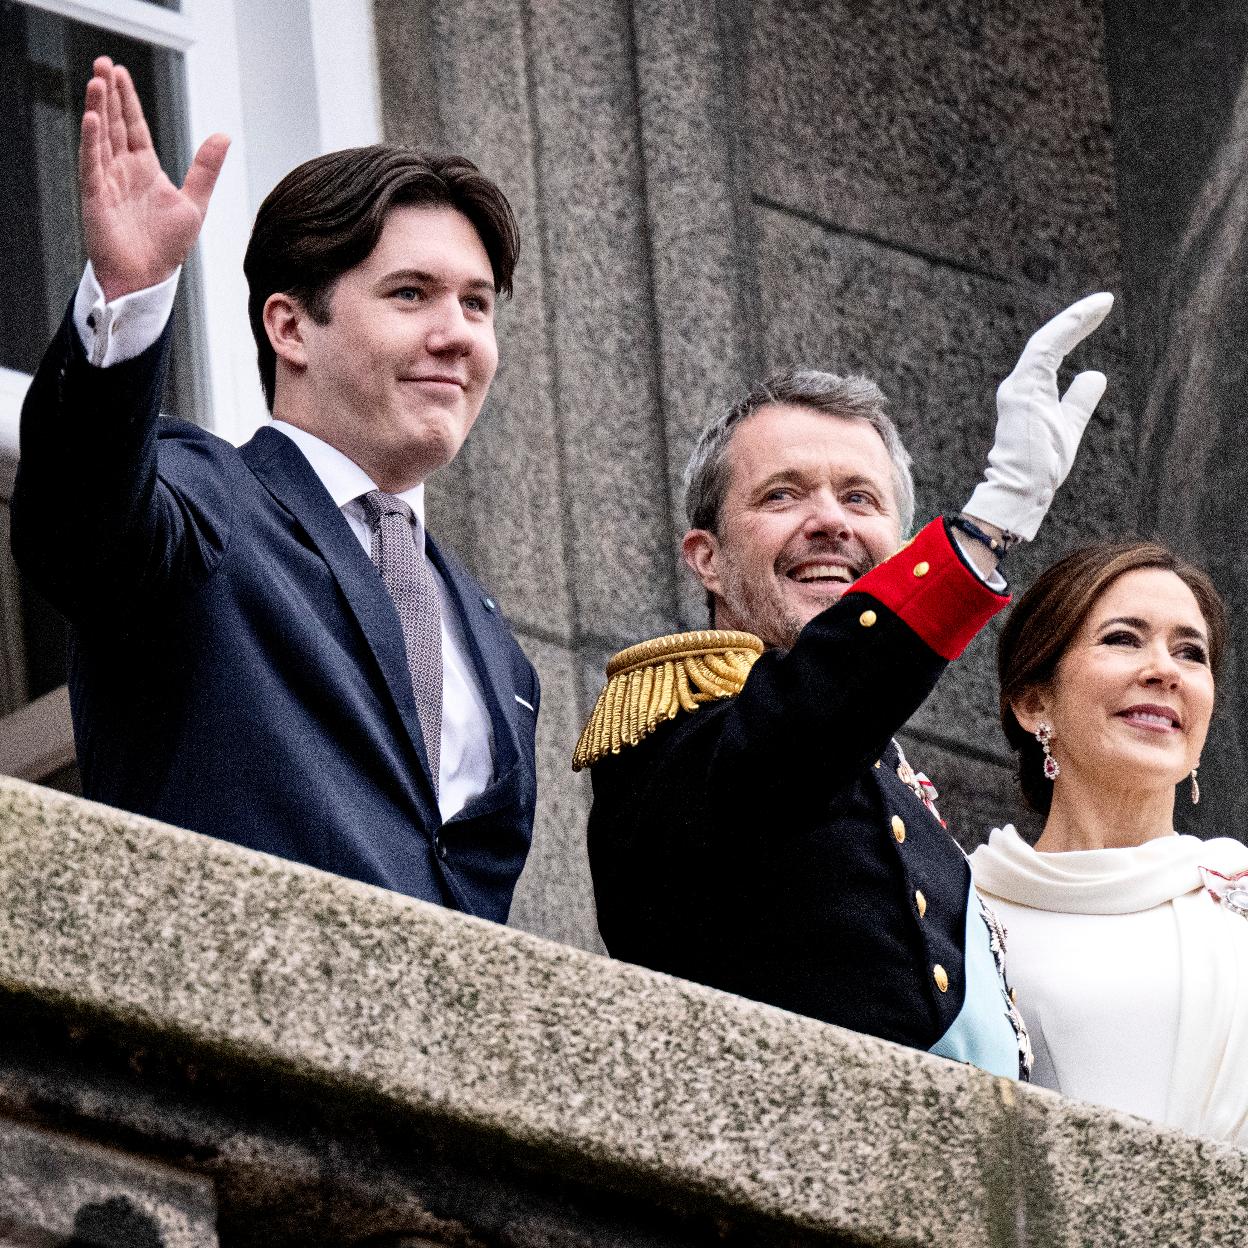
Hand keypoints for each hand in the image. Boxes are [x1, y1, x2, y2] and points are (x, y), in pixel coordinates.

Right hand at [79, 56, 229, 301]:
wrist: (149, 278)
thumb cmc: (168, 247)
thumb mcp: (194, 202)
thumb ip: (206, 168)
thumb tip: (224, 135)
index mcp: (146, 169)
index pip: (134, 126)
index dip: (128, 99)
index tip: (120, 71)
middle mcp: (124, 171)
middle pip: (114, 124)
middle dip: (109, 93)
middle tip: (103, 62)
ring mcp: (107, 182)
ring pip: (101, 137)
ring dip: (97, 107)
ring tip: (96, 79)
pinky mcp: (96, 197)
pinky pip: (92, 164)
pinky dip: (92, 141)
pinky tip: (92, 118)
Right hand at [963, 292, 1113, 542]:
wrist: (1021, 490)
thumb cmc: (1041, 466)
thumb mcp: (1069, 426)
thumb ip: (1079, 400)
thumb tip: (1095, 374)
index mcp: (1030, 392)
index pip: (1051, 352)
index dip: (1074, 330)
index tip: (1100, 311)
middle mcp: (1020, 385)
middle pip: (1048, 341)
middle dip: (1076, 319)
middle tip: (1105, 300)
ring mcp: (1019, 388)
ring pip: (1046, 342)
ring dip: (1074, 320)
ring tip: (1101, 304)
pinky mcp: (1022, 392)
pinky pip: (1044, 351)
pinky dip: (1065, 332)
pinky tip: (1085, 317)